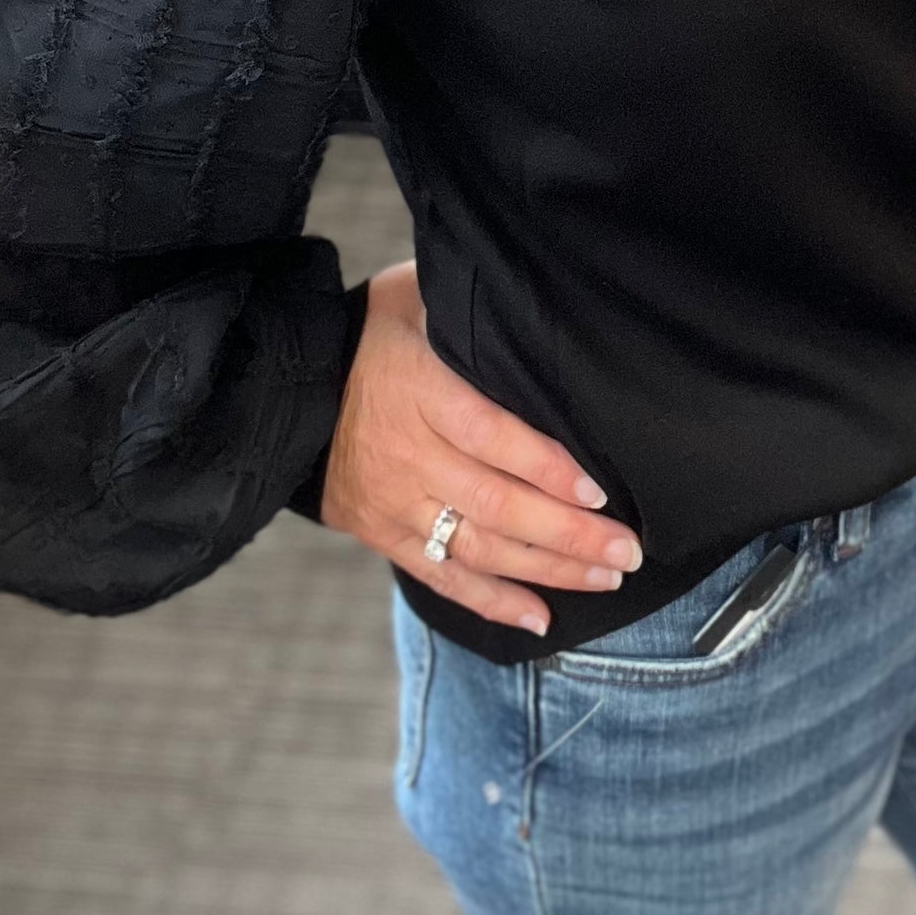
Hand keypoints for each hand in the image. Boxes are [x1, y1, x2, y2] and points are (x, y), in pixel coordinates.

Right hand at [320, 259, 642, 636]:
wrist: (290, 386)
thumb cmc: (372, 332)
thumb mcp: (414, 297)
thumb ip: (467, 313)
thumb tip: (536, 307)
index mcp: (419, 389)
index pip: (489, 434)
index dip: (544, 466)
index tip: (597, 489)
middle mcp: (407, 453)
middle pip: (495, 502)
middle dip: (568, 533)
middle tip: (625, 549)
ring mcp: (394, 501)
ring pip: (479, 546)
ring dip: (548, 569)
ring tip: (607, 578)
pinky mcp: (383, 533)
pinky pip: (442, 577)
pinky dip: (493, 601)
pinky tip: (541, 617)